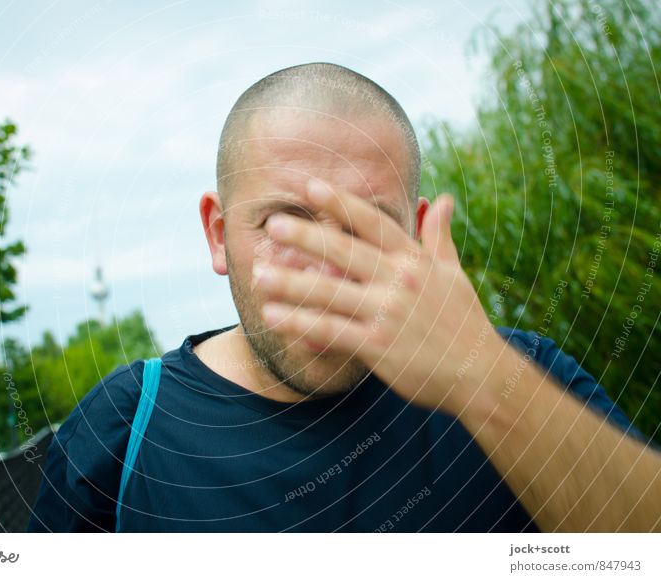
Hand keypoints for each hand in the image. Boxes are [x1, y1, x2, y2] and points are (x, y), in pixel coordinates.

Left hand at [254, 179, 507, 415]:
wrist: (479, 374)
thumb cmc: (464, 322)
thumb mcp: (454, 273)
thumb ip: (439, 236)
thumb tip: (443, 199)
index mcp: (414, 261)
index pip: (373, 224)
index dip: (341, 204)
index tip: (311, 187)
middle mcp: (398, 281)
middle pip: (343, 252)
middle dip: (305, 237)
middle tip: (273, 224)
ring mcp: (387, 313)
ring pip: (330, 292)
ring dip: (290, 283)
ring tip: (257, 275)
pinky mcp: (377, 346)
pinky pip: (330, 331)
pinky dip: (300, 324)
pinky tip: (273, 317)